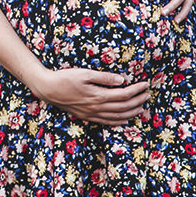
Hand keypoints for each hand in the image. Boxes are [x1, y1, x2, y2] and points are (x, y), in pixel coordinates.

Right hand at [26, 67, 149, 125]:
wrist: (48, 89)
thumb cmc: (65, 78)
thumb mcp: (85, 73)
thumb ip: (104, 78)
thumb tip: (121, 80)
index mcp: (98, 96)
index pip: (123, 94)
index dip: (136, 90)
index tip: (145, 84)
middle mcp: (97, 107)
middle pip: (123, 107)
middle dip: (137, 101)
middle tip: (147, 95)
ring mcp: (92, 114)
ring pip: (117, 116)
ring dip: (131, 112)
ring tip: (141, 107)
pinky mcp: (87, 116)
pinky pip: (106, 122)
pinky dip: (118, 122)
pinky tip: (125, 120)